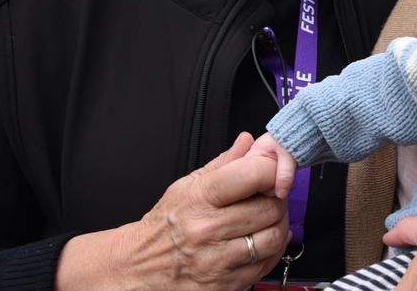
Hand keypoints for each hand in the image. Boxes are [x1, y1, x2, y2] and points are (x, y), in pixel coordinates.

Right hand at [56, 132, 288, 289]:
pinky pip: (264, 266)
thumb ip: (224, 163)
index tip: (271, 173)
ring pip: (272, 238)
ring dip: (278, 227)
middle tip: (271, 197)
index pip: (253, 175)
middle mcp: (206, 230)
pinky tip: (261, 242)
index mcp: (199, 198)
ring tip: (268, 220)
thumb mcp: (187, 185)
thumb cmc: (165, 223)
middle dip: (277, 199)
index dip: (271, 170)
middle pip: (270, 208)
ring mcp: (215, 261)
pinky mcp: (223, 285)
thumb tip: (249, 141)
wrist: (138, 266)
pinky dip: (271, 252)